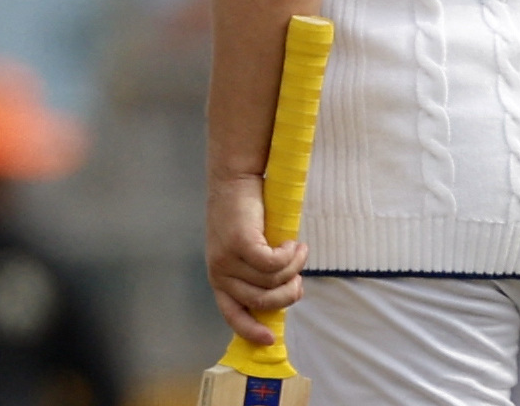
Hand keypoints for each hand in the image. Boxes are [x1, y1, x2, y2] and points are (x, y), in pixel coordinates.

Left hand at [206, 171, 305, 345]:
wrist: (235, 180)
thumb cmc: (245, 217)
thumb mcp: (247, 252)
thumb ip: (259, 275)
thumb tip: (286, 296)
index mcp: (220, 279)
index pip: (232, 315)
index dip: (251, 331)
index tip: (271, 339)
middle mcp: (220, 272)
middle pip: (263, 301)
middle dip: (288, 294)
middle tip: (299, 278)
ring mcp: (228, 258)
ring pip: (272, 281)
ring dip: (294, 267)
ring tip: (299, 250)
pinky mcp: (240, 243)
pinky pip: (273, 264)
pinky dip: (289, 256)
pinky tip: (292, 243)